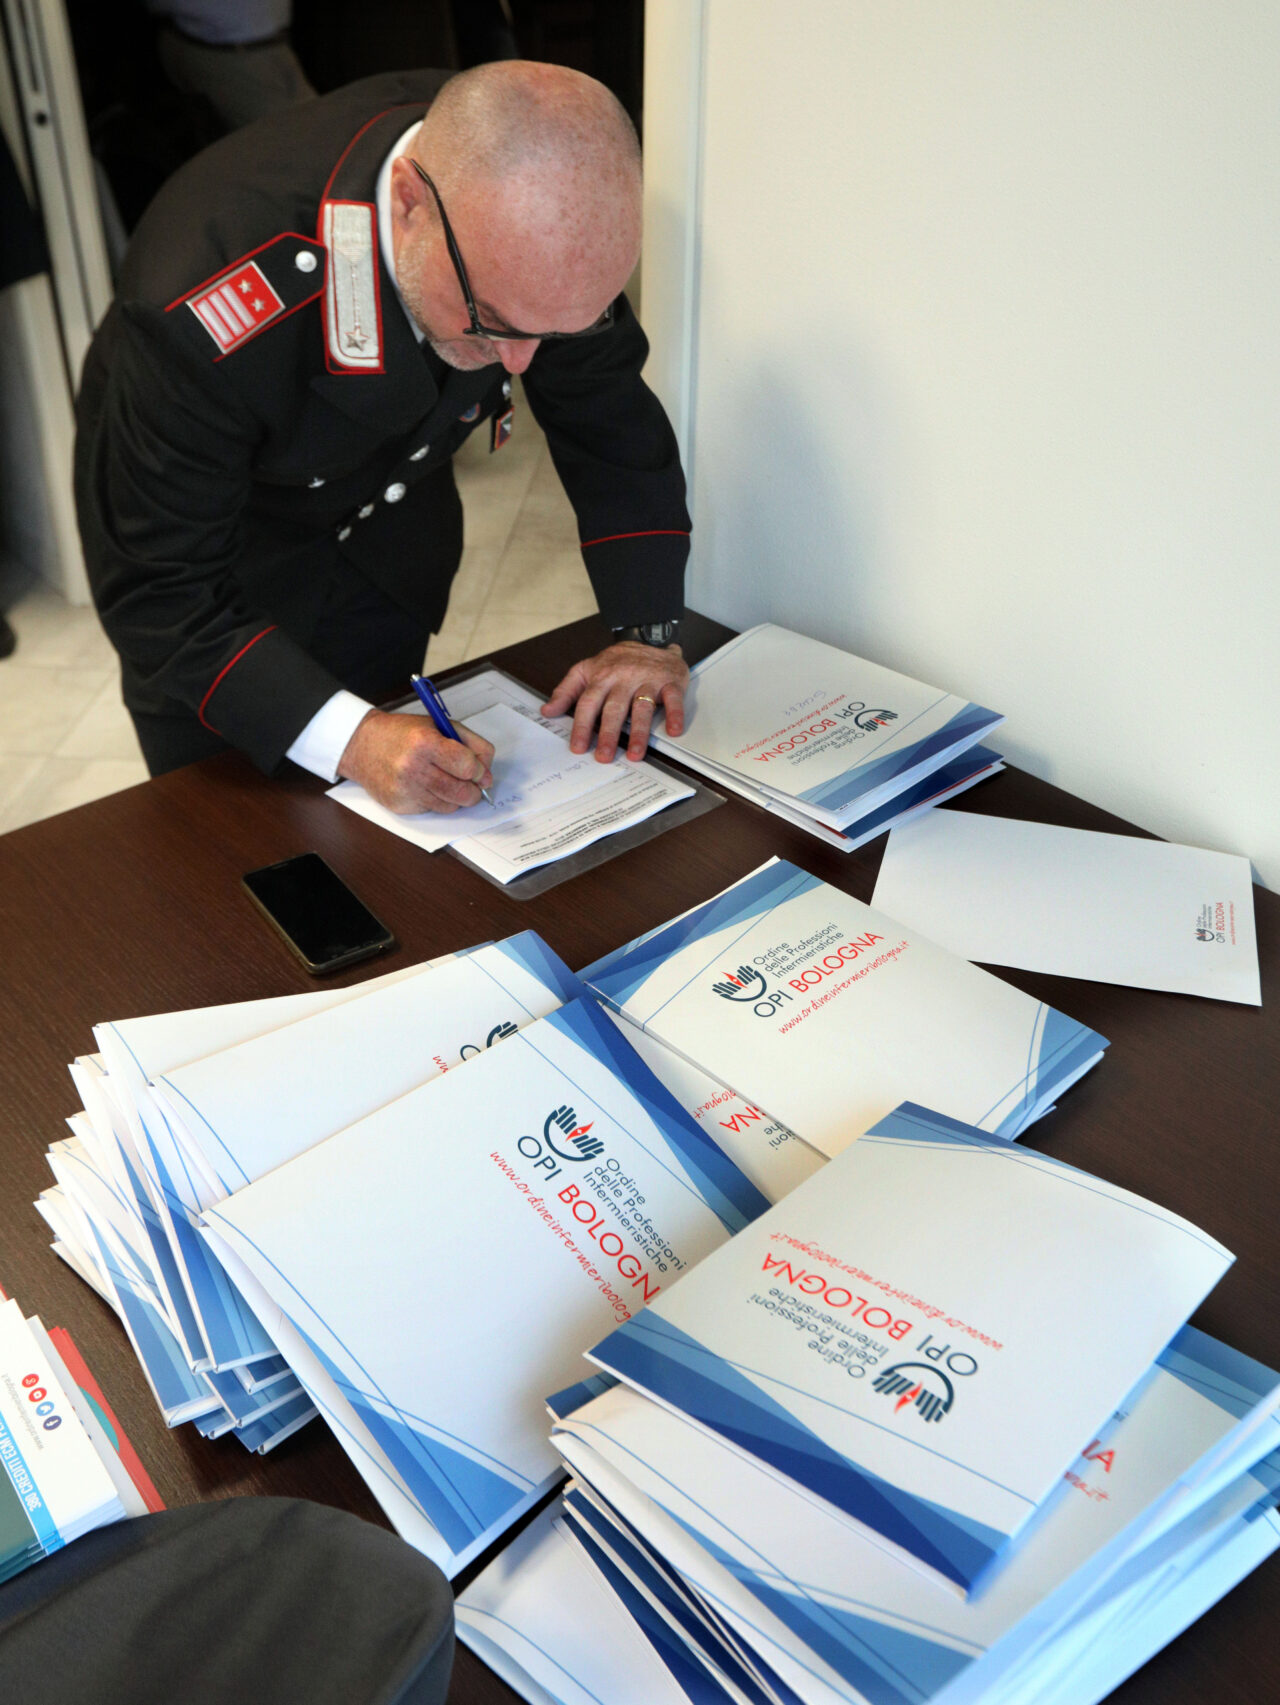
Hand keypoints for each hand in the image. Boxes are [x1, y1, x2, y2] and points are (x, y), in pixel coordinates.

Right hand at [337, 707, 493, 814]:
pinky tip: (426, 786)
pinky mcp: (400, 805)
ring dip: (456, 797)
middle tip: (472, 784)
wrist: (362, 745)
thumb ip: (472, 745)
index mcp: (424, 742)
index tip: (480, 771)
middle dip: (474, 790)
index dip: (480, 771)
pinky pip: (433, 810)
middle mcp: (413, 767)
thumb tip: (488, 775)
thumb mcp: (440, 725)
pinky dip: (437, 801)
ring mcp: (405, 789)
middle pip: (462, 792)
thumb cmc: (403, 734)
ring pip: (451, 806)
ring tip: (447, 780)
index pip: (468, 766)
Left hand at [541, 640, 689, 762]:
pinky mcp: (670, 681)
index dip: (582, 725)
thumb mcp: (587, 670)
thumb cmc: (618, 661)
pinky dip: (675, 714)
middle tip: (604, 756)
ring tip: (634, 754)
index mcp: (602, 676)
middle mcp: (624, 678)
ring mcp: (647, 679)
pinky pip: (673, 698)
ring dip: (638, 732)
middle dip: (608, 733)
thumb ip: (566, 690)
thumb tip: (548, 710)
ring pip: (642, 707)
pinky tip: (673, 731)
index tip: (578, 746)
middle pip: (614, 708)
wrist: (650, 640)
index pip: (588, 703)